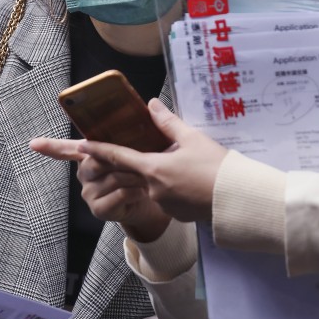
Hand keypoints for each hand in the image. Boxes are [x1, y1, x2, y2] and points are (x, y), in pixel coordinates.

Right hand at [30, 137, 170, 241]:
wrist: (153, 202)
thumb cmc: (145, 171)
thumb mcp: (144, 146)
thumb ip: (145, 126)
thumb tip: (152, 103)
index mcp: (90, 154)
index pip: (66, 148)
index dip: (50, 146)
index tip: (34, 144)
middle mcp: (84, 172)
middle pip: (95, 159)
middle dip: (121, 159)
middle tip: (142, 160)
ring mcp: (89, 191)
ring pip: (111, 175)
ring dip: (134, 175)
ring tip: (147, 176)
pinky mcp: (99, 208)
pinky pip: (118, 193)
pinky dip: (135, 191)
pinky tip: (143, 190)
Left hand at [78, 99, 227, 222]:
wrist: (237, 199)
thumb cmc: (218, 168)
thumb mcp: (193, 139)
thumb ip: (168, 123)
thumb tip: (152, 104)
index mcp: (154, 168)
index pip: (118, 156)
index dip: (98, 150)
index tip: (81, 147)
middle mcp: (153, 188)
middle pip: (134, 172)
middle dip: (128, 165)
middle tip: (133, 154)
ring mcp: (164, 204)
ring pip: (155, 185)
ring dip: (162, 175)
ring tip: (188, 167)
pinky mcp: (177, 214)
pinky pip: (169, 198)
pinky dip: (174, 188)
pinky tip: (193, 181)